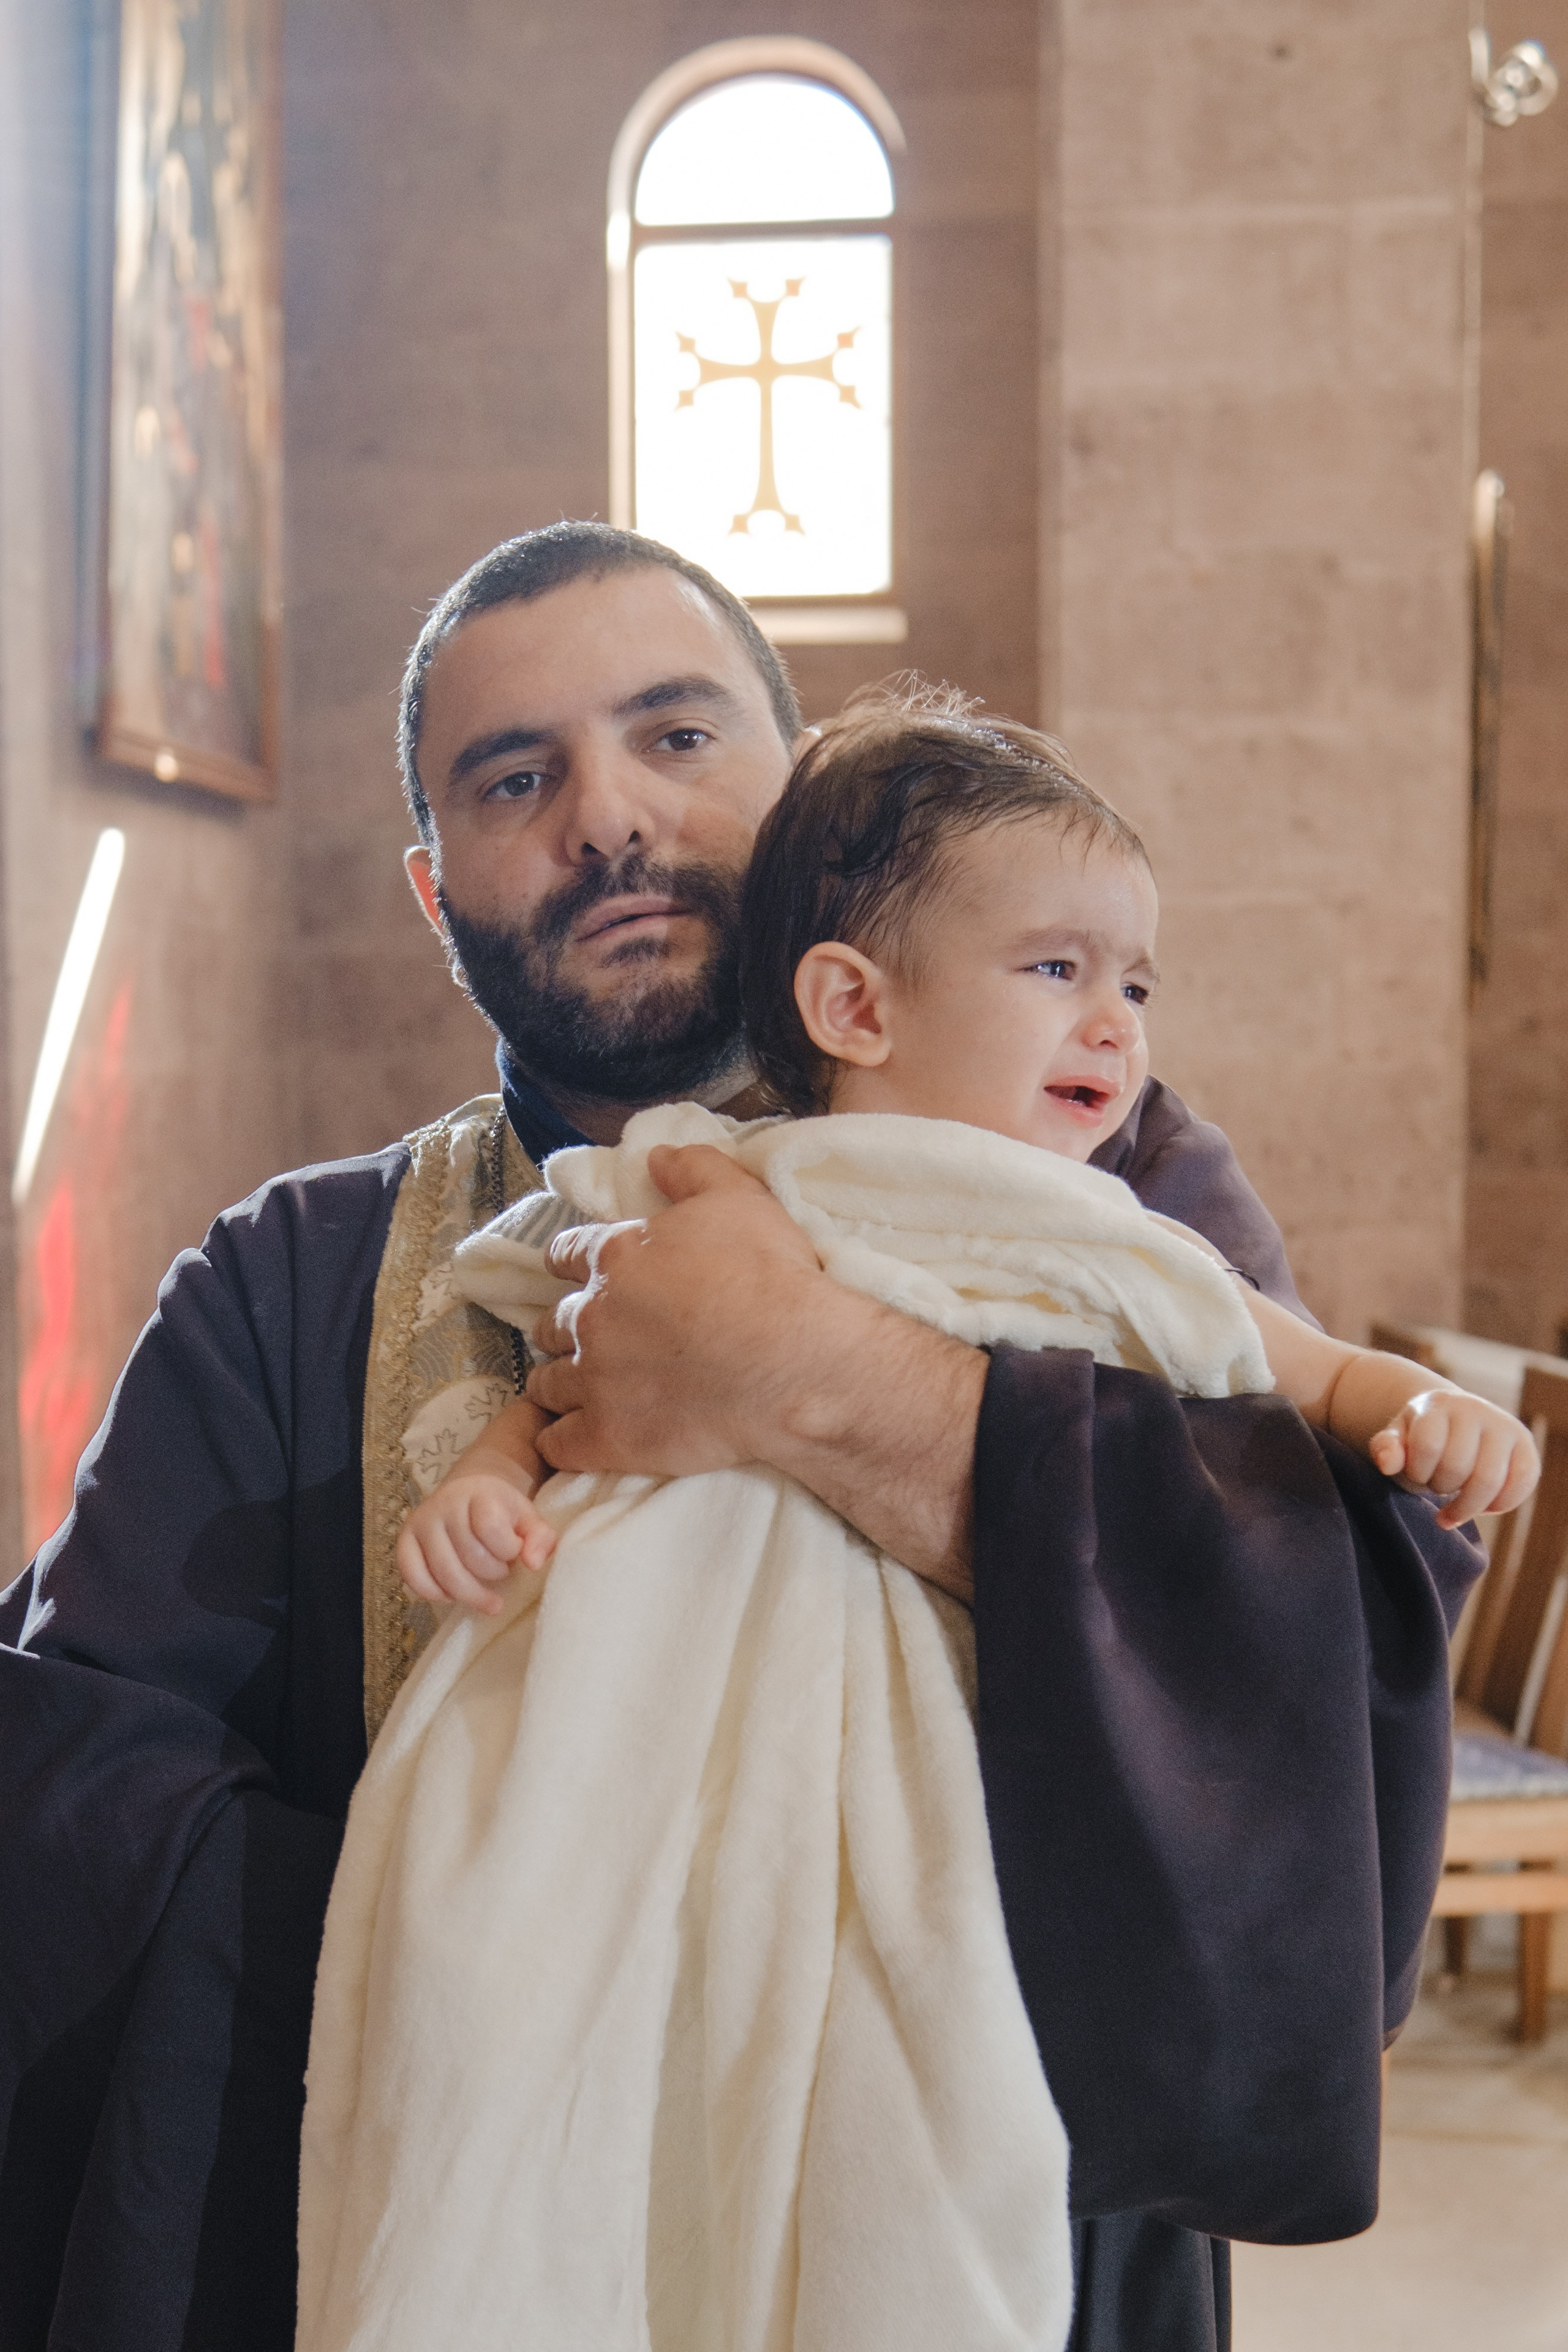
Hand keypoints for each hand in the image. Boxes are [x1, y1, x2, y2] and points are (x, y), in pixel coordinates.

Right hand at [397, 1469, 557, 1616]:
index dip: (508, 1550)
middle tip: (503, 1571)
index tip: (514, 1551)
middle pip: (470, 1557)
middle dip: (493, 1574)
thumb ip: (540, 1538)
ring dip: (470, 1592)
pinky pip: (414, 1577)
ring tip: (485, 1594)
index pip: (491, 1528)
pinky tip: (452, 1594)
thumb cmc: (501, 1510)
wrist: (468, 1492)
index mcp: (479, 1493)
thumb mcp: (528, 1518)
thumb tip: (533, 1564)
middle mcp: (445, 1504)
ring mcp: (422, 1522)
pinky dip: (435, 1593)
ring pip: (444, 1572)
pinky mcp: (404, 1539)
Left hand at [527, 1144, 826, 1476]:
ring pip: (547, 1383)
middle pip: (552, 1322)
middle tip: (588, 1334)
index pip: (565, 1254)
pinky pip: (559, 1443)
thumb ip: (692, 1169)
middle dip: (564, 1326)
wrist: (796, 1363)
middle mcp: (593, 1317)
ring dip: (557, 1382)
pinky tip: (573, 1439)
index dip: (569, 1262)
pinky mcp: (608, 1438)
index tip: (574, 1271)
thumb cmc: (770, 1275)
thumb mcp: (739, 1197)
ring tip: (574, 1389)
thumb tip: (655, 1156)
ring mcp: (595, 1381)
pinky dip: (561, 1440)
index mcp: (615, 1257)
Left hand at [1369, 1389, 1539, 1528]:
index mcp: (1438, 1404)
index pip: (1427, 1446)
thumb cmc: (1419, 1440)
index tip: (1416, 1474)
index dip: (1418, 1472)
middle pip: (1457, 1467)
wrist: (1453, 1423)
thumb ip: (1386, 1449)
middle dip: (1441, 1487)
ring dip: (1468, 1504)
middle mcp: (1475, 1408)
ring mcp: (1503, 1425)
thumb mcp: (1397, 1441)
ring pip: (1489, 1480)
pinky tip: (1484, 1507)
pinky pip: (1523, 1482)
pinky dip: (1501, 1504)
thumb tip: (1386, 1462)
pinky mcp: (1525, 1444)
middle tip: (1437, 1485)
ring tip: (1456, 1505)